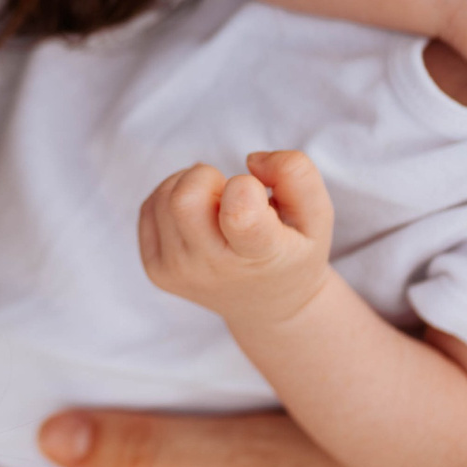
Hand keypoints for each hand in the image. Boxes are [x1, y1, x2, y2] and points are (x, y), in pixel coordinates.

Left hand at [138, 150, 334, 323]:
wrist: (268, 306)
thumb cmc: (293, 250)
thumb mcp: (317, 215)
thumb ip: (297, 173)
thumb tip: (250, 160)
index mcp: (260, 256)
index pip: (239, 215)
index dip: (246, 187)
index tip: (258, 197)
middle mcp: (213, 269)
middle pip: (184, 200)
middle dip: (206, 177)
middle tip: (228, 194)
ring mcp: (179, 273)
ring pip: (164, 197)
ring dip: (191, 186)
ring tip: (217, 209)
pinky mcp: (156, 270)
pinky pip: (149, 208)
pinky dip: (171, 198)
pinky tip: (198, 217)